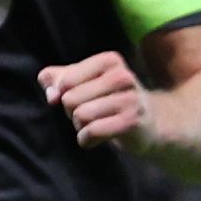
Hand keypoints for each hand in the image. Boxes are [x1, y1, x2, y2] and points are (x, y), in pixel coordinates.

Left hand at [40, 51, 154, 151]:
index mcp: (109, 61)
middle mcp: (122, 76)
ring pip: (80, 115)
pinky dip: (86, 140)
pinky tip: (95, 139)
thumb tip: (49, 90)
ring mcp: (129, 99)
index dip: (64, 95)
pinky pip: (92, 131)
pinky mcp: (131, 121)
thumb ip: (57, 78)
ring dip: (80, 127)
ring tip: (95, 124)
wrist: (151, 123)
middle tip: (90, 113)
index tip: (80, 98)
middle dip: (72, 112)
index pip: (65, 81)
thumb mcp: (84, 82)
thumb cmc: (109, 100)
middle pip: (70, 99)